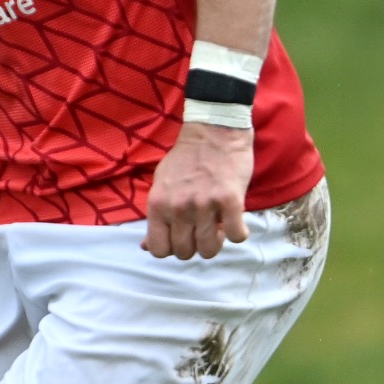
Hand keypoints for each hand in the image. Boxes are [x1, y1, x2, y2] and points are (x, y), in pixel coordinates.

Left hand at [143, 121, 253, 259]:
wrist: (213, 131)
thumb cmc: (186, 160)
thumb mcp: (160, 185)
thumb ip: (155, 217)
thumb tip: (145, 247)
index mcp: (158, 205)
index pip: (159, 250)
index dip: (172, 249)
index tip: (182, 239)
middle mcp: (178, 207)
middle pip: (185, 252)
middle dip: (194, 247)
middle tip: (202, 231)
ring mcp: (204, 204)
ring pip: (209, 250)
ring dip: (216, 244)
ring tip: (219, 228)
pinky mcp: (230, 200)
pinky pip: (236, 236)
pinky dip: (238, 234)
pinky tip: (236, 223)